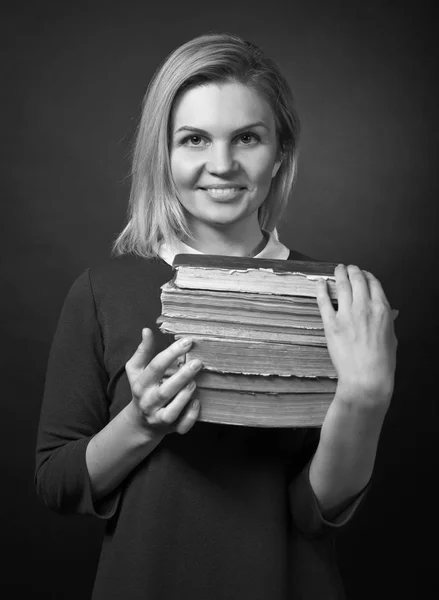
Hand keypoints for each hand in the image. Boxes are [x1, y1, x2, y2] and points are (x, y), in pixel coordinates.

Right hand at [125, 329, 201, 435]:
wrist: (140, 422)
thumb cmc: (142, 389)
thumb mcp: (137, 370)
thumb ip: (142, 351)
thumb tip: (147, 330)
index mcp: (141, 385)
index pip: (155, 367)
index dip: (171, 353)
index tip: (187, 341)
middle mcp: (148, 402)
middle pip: (164, 391)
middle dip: (181, 376)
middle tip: (198, 362)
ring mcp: (159, 418)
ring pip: (171, 412)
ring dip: (184, 397)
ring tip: (195, 382)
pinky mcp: (170, 429)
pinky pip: (181, 426)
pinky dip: (190, 417)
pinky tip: (197, 402)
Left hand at [316, 264, 397, 409]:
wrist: (366, 378)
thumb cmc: (382, 362)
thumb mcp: (391, 337)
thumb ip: (388, 321)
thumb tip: (389, 312)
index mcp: (381, 309)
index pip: (373, 283)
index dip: (367, 275)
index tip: (363, 274)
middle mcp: (364, 308)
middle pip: (357, 280)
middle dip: (352, 270)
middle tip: (348, 268)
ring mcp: (346, 315)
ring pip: (341, 286)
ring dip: (338, 274)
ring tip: (336, 269)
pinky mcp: (331, 324)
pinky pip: (324, 302)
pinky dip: (321, 290)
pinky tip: (320, 283)